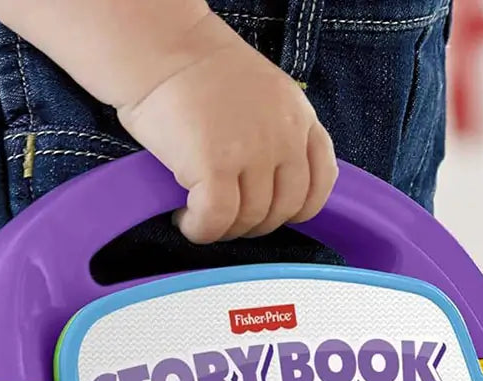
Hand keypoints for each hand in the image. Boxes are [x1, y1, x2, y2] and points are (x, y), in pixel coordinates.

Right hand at [116, 14, 336, 242]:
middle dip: (252, 224)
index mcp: (298, 116)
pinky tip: (185, 219)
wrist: (160, 48)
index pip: (322, 181)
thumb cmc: (198, 72)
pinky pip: (216, 220)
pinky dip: (199, 230)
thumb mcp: (263, 96)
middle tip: (223, 216)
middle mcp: (283, 135)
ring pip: (249, 219)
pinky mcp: (215, 166)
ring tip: (198, 215)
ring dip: (222, 229)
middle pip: (283, 210)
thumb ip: (277, 134)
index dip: (297, 209)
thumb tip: (269, 188)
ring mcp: (252, 151)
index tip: (270, 211)